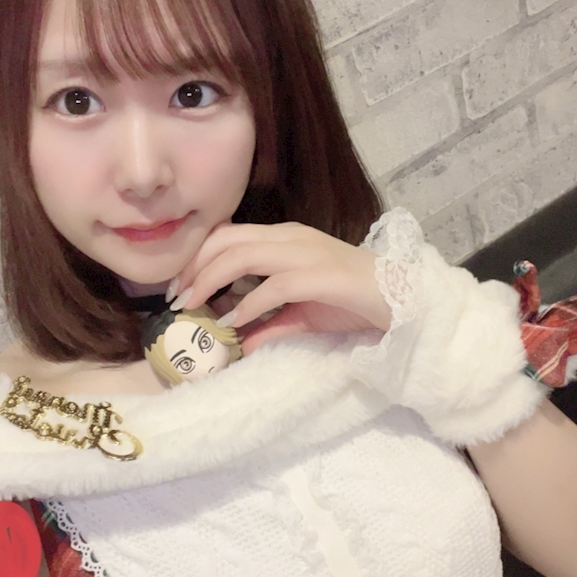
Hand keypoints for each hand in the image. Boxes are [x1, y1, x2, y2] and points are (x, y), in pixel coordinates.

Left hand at [168, 222, 391, 354]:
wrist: (399, 300)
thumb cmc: (349, 301)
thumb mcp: (300, 313)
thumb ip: (268, 323)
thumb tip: (236, 342)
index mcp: (283, 238)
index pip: (228, 235)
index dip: (197, 257)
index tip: (179, 286)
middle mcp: (290, 237)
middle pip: (226, 240)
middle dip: (194, 267)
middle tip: (177, 297)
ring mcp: (305, 253)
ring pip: (242, 255)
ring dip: (210, 281)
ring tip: (193, 307)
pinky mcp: (319, 275)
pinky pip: (273, 286)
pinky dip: (248, 304)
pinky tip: (234, 323)